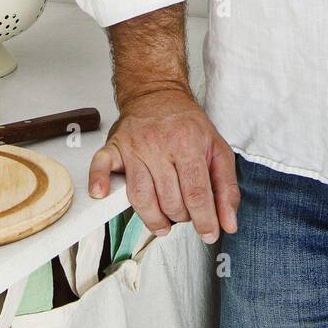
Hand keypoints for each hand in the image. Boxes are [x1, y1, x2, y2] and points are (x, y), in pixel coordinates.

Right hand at [86, 87, 239, 241]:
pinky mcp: (114, 146)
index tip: (209, 233)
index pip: (196, 192)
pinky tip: (103, 194)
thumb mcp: (218, 149)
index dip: (204, 219)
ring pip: (140, 196)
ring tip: (163, 223)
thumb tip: (228, 223)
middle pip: (169, 200)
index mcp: (188, 143)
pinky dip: (99, 181)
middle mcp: (160, 144)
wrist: (157, 94)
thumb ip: (227, 188)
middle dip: (180, 217)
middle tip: (184, 214)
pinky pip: (101, 165)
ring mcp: (134, 146)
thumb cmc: (187, 125)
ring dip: (153, 218)